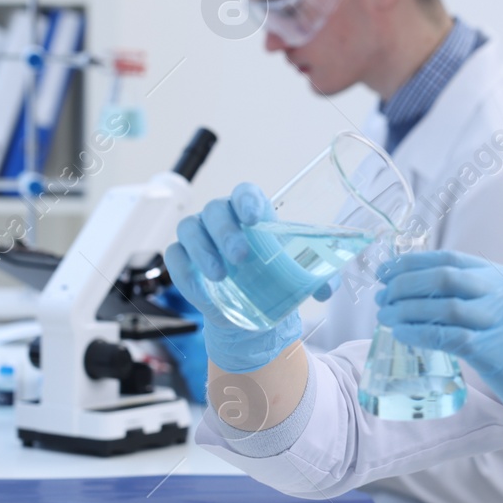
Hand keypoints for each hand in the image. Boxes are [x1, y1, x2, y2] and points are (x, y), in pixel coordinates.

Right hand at [165, 182, 331, 371]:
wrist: (251, 310)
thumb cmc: (273, 279)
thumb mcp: (297, 277)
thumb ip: (316, 279)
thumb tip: (327, 289)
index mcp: (251, 212)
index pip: (245, 192)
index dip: (245, 199)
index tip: (252, 217)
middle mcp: (221, 218)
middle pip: (215, 210)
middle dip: (225, 231)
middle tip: (240, 257)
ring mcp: (198, 236)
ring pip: (189, 229)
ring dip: (202, 251)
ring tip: (220, 276)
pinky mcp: (183, 260)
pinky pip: (175, 258)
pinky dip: (185, 274)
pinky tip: (202, 292)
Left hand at [374, 250, 502, 496]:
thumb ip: (484, 301)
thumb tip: (431, 297)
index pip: (453, 259)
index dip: (414, 263)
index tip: (388, 271)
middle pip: (443, 276)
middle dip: (404, 282)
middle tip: (381, 295)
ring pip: (442, 304)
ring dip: (406, 308)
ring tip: (385, 316)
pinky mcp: (499, 352)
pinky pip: (448, 337)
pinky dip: (419, 333)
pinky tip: (402, 335)